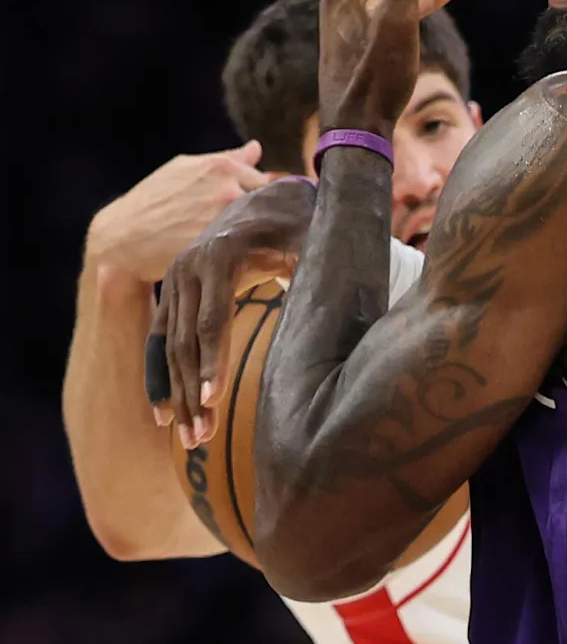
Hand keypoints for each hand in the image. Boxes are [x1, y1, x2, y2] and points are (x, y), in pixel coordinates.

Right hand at [87, 140, 274, 282]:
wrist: (122, 239)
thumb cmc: (153, 201)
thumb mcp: (185, 169)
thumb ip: (227, 159)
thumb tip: (256, 148)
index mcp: (222, 167)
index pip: (268, 181)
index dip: (266, 197)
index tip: (261, 209)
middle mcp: (229, 189)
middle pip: (269, 205)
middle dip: (265, 214)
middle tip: (253, 227)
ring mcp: (226, 219)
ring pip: (261, 226)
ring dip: (258, 233)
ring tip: (245, 241)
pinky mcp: (220, 247)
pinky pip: (249, 249)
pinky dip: (248, 251)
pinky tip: (238, 255)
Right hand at [145, 177, 316, 448]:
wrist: (265, 204)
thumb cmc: (298, 227)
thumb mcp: (311, 240)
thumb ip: (314, 267)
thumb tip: (330, 303)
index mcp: (222, 255)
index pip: (213, 318)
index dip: (214, 360)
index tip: (213, 400)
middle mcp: (189, 266)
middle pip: (187, 340)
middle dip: (193, 392)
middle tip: (202, 438)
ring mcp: (175, 278)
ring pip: (172, 346)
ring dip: (178, 395)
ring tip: (191, 440)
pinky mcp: (171, 291)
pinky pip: (160, 340)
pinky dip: (161, 378)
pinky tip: (164, 416)